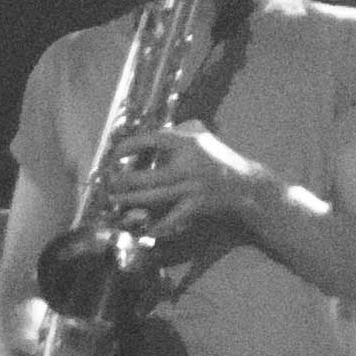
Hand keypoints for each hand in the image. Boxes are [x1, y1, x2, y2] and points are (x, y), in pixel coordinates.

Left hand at [115, 123, 284, 243]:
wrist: (245, 183)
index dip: (130, 146)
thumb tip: (151, 128)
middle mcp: (188, 164)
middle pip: (147, 176)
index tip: (115, 153)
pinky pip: (173, 217)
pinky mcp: (197, 205)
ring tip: (116, 199)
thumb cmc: (217, 156)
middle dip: (124, 182)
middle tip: (110, 182)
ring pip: (154, 197)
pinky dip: (158, 224)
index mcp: (188, 143)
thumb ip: (178, 129)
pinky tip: (145, 226)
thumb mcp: (201, 134)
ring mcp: (192, 187)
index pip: (152, 140)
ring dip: (132, 200)